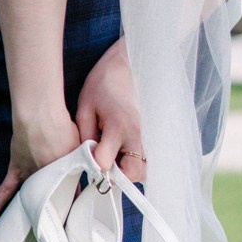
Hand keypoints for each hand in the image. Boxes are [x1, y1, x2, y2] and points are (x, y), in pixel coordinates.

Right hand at [0, 109, 80, 223]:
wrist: (40, 114)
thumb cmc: (61, 125)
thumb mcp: (81, 144)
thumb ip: (87, 158)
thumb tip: (98, 167)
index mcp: (65, 172)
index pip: (74, 193)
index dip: (77, 203)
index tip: (80, 216)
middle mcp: (48, 178)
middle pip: (53, 198)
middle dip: (57, 213)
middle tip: (60, 229)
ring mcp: (30, 174)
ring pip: (32, 197)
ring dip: (33, 211)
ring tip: (34, 230)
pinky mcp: (16, 168)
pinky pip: (5, 189)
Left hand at [75, 37, 144, 182]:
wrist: (129, 64)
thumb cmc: (104, 84)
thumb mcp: (85, 107)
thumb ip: (85, 136)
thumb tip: (87, 161)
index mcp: (118, 127)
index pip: (105, 164)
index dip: (94, 169)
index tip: (89, 163)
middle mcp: (138, 135)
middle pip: (134, 174)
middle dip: (119, 176)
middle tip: (106, 163)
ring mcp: (150, 136)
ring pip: (145, 169)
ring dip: (129, 169)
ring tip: (116, 155)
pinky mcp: (155, 135)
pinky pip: (149, 159)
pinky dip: (137, 161)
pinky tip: (125, 150)